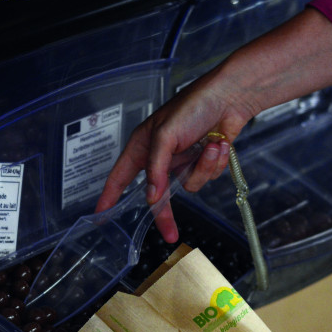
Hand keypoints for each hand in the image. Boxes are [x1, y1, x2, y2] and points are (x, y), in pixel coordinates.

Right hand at [95, 69, 256, 242]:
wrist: (229, 98)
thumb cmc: (193, 105)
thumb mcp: (165, 135)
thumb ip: (156, 167)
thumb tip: (151, 195)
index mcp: (143, 146)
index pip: (121, 176)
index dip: (111, 196)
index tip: (102, 215)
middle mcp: (162, 157)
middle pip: (158, 194)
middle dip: (168, 212)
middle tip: (170, 234)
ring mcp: (183, 161)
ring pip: (189, 185)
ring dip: (203, 166)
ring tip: (211, 144)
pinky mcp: (203, 162)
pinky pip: (207, 176)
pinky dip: (215, 162)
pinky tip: (219, 144)